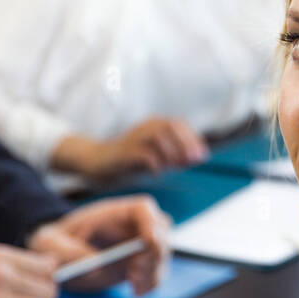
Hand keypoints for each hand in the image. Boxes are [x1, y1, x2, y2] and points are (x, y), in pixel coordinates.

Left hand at [27, 195, 171, 294]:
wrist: (58, 258)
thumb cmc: (54, 243)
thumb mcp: (50, 244)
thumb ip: (69, 253)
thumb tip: (96, 266)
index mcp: (113, 213)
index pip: (143, 209)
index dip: (150, 223)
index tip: (148, 242)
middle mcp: (132, 226)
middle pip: (160, 232)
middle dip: (153, 254)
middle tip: (135, 275)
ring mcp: (139, 245)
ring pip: (162, 255)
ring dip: (153, 273)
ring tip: (134, 288)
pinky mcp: (140, 263)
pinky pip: (157, 272)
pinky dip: (151, 284)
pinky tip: (136, 292)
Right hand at [52, 118, 208, 180]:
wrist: (97, 162)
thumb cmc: (129, 161)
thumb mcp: (156, 157)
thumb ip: (175, 156)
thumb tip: (197, 158)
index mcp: (153, 125)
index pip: (178, 124)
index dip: (192, 138)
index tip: (201, 156)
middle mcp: (144, 127)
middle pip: (170, 126)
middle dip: (185, 143)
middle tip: (193, 161)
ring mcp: (133, 138)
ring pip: (158, 137)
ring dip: (171, 153)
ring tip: (174, 167)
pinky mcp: (124, 152)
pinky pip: (144, 154)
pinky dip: (155, 164)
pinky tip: (156, 173)